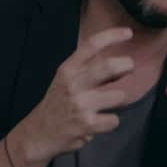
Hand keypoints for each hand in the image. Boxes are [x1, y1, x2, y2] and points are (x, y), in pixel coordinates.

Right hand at [16, 27, 134, 164]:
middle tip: (129, 68)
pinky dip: (110, 123)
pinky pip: (115, 120)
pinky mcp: (88, 124)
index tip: (128, 33)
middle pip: (109, 66)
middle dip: (126, 65)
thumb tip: (121, 65)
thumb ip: (88, 70)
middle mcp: (73, 84)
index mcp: (68, 69)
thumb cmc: (57, 103)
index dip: (112, 36)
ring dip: (118, 101)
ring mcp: (81, 104)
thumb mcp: (65, 79)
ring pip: (119, 95)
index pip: (91, 45)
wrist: (38, 133)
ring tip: (105, 105)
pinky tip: (98, 123)